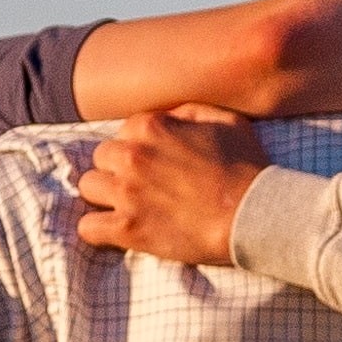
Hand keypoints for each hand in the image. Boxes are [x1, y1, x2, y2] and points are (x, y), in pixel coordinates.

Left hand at [72, 108, 268, 266]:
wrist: (254, 215)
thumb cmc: (246, 166)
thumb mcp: (225, 120)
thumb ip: (188, 111)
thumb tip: (167, 118)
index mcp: (151, 127)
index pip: (124, 131)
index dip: (140, 146)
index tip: (156, 162)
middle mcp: (131, 156)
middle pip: (102, 157)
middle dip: (118, 168)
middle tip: (143, 184)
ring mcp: (126, 194)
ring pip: (89, 187)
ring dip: (105, 195)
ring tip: (128, 205)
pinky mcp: (127, 229)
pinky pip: (87, 228)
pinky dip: (97, 229)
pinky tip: (115, 230)